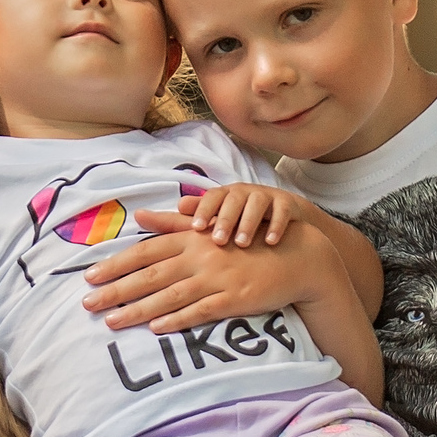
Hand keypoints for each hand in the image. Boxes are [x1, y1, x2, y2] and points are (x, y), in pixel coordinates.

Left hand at [80, 209, 337, 331]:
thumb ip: (174, 224)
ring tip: (112, 322)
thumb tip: (140, 216)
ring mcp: (217, 279)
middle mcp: (200, 256)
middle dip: (116, 290)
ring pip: (170, 296)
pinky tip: (156, 328)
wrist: (294, 257)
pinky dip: (178, 319)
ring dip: (138, 310)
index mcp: (192, 239)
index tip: (91, 277)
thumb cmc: (247, 244)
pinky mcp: (233, 299)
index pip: (146, 252)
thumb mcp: (209, 229)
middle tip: (88, 303)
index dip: (117, 265)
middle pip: (150, 275)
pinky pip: (200, 311)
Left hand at [184, 183, 312, 246]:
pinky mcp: (287, 204)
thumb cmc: (241, 222)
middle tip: (219, 241)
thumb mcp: (215, 220)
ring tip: (242, 243)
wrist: (284, 218)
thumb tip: (149, 214)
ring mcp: (266, 197)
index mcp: (223, 196)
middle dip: (225, 219)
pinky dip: (277, 225)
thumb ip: (184, 220)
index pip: (211, 197)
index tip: (196, 228)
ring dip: (249, 222)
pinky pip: (283, 211)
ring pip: (257, 203)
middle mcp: (243, 193)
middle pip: (232, 200)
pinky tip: (271, 242)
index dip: (204, 210)